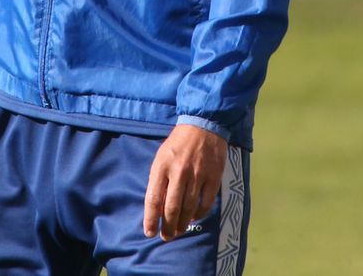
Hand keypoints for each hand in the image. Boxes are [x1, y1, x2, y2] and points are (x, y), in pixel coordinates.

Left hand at [143, 124, 227, 240]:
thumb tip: (156, 207)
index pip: (154, 198)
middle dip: (168, 227)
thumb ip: (159, 180)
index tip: (149, 232)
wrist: (203, 126)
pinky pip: (206, 203)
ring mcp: (198, 175)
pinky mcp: (213, 177)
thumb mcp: (161, 157)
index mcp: (162, 166)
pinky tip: (194, 218)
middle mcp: (179, 172)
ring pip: (189, 208)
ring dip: (183, 224)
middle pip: (172, 208)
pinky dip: (199, 214)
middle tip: (166, 237)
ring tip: (178, 231)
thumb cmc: (178, 144)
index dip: (151, 219)